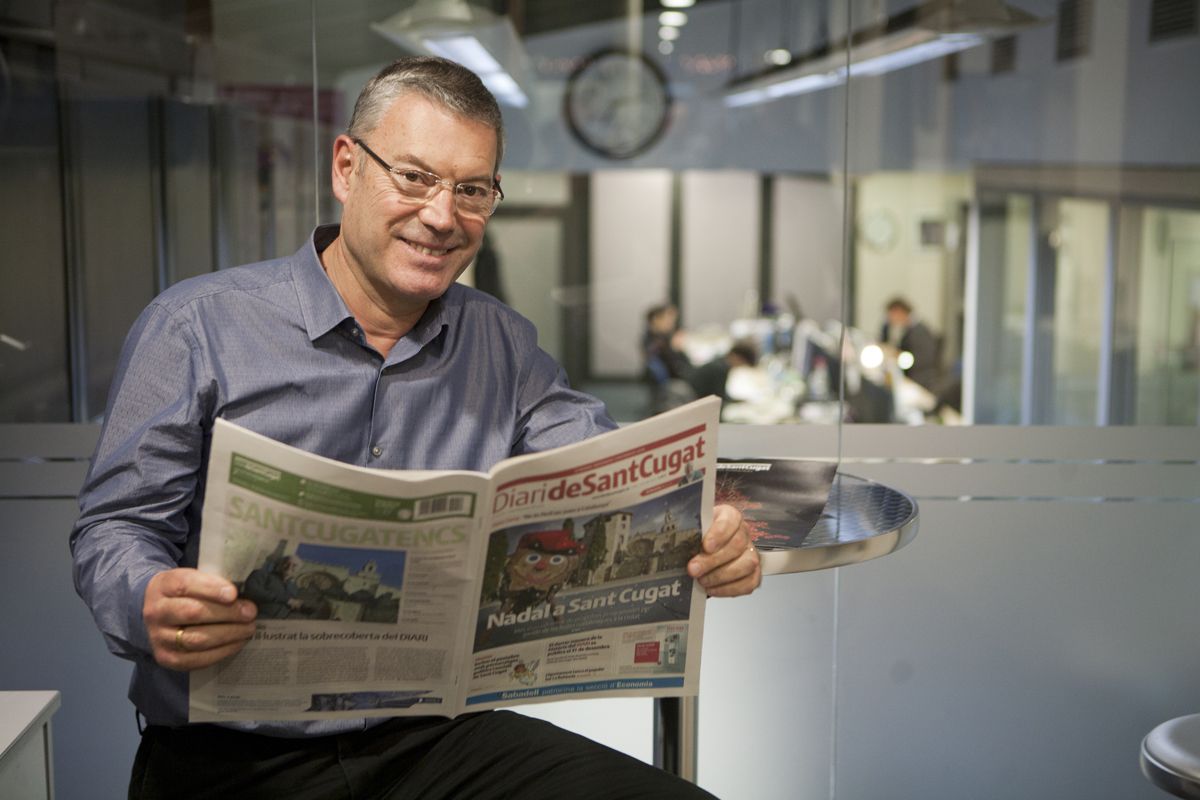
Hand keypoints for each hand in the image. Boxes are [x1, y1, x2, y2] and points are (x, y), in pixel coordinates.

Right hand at [143, 568, 257, 670]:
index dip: (211, 589)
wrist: (158, 613)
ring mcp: (159, 637)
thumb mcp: (193, 578)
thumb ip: (213, 583)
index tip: (234, 594)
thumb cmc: (185, 593)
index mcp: (163, 586)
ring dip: (228, 634)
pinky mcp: (166, 658)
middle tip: (250, 612)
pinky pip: (196, 659)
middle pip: (193, 613)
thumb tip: (242, 596)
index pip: (184, 585)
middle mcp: (156, 612)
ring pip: (196, 639)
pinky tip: (237, 642)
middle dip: (227, 614)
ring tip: (248, 628)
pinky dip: (221, 651)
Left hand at [687, 504, 761, 597]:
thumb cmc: (697, 539)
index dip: (719, 534)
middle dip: (713, 560)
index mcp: (729, 516)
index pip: (730, 520)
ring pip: (747, 564)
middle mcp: (743, 534)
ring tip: (702, 581)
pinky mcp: (753, 574)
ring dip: (721, 576)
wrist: (702, 552)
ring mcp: (751, 554)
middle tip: (694, 569)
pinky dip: (729, 589)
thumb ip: (688, 532)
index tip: (706, 546)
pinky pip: (748, 583)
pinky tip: (712, 588)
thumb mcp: (692, 530)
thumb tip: (675, 542)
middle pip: (737, 545)